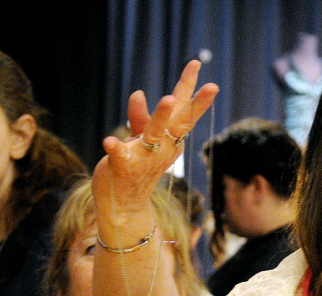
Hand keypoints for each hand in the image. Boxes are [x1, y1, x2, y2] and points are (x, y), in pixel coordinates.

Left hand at [93, 60, 218, 227]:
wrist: (123, 206)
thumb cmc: (133, 171)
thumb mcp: (140, 141)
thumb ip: (140, 118)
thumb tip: (139, 93)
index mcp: (168, 141)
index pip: (182, 111)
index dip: (189, 88)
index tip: (196, 63)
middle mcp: (162, 149)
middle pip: (181, 123)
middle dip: (195, 105)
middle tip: (211, 87)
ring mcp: (145, 159)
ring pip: (155, 135)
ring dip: (162, 117)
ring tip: (168, 100)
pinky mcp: (124, 168)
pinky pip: (121, 156)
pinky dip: (116, 148)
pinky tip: (109, 141)